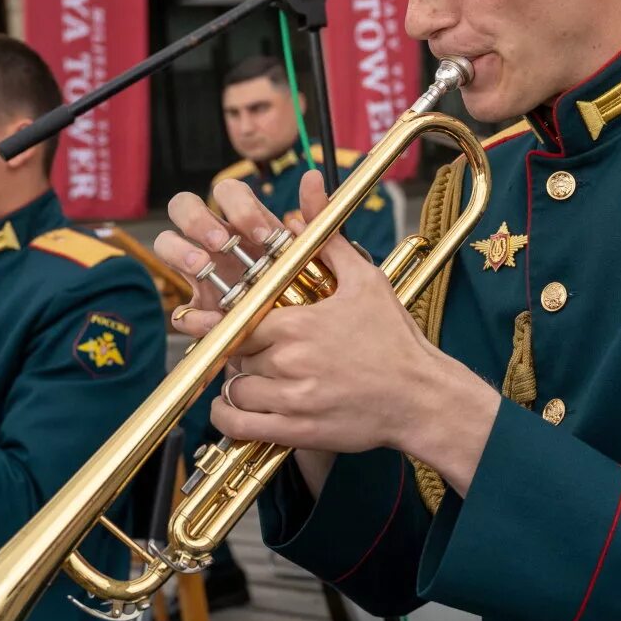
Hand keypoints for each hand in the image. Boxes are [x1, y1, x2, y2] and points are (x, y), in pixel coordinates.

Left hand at [153, 170, 501, 495]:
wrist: (421, 396)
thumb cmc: (394, 339)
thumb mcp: (365, 279)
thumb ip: (325, 237)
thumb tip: (309, 189)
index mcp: (299, 324)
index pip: (236, 320)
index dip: (218, 321)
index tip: (198, 320)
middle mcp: (291, 362)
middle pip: (233, 355)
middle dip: (235, 351)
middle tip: (245, 348)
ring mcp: (293, 400)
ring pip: (235, 390)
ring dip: (236, 383)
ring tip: (250, 375)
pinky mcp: (298, 431)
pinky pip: (241, 427)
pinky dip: (228, 418)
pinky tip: (233, 409)